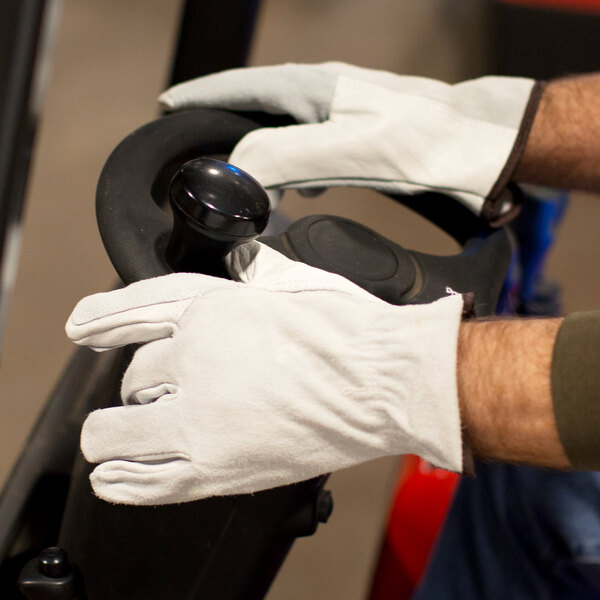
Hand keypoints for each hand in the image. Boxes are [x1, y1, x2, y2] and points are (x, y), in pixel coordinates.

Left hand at [66, 242, 463, 504]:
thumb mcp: (292, 280)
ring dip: (114, 432)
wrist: (384, 382)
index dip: (104, 318)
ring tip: (116, 438)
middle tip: (165, 393)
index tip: (82, 327)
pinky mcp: (216, 467)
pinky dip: (121, 479)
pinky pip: (144, 479)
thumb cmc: (349, 332)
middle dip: (146, 383)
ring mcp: (201, 417)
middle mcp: (195, 359)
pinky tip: (113, 477)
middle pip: (135, 375)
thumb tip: (241, 260)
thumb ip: (252, 271)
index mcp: (212, 309)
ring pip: (119, 429)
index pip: (136, 310)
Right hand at [159, 62, 539, 221]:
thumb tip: (235, 171)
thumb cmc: (422, 142)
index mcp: (312, 89)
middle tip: (199, 152)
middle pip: (256, 108)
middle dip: (224, 129)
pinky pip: (310, 148)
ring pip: (283, 131)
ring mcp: (341, 113)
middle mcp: (322, 95)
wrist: (477, 147)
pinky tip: (302, 191)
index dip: (200, 98)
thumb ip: (286, 156)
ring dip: (260, 155)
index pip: (239, 88)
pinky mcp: (359, 135)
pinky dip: (294, 170)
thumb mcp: (349, 150)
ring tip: (246, 182)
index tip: (168, 107)